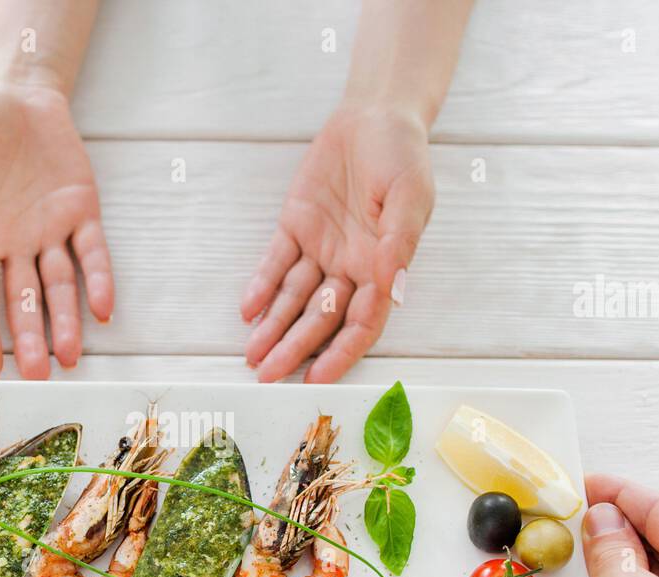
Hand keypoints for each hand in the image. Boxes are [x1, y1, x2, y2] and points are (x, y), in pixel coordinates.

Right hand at [0, 83, 113, 379]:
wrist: (13, 92)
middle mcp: (15, 245)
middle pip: (23, 302)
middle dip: (30, 339)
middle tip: (37, 375)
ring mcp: (51, 231)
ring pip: (60, 286)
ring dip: (66, 321)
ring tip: (70, 357)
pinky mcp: (82, 211)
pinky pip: (93, 252)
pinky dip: (98, 279)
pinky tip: (103, 308)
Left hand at [241, 106, 433, 382]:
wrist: (376, 115)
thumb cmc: (403, 156)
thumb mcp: (410, 196)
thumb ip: (399, 243)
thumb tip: (393, 288)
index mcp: (383, 267)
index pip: (361, 324)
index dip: (340, 353)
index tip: (317, 379)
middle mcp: (350, 267)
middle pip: (320, 319)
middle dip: (294, 349)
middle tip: (268, 375)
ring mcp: (321, 249)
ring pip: (294, 299)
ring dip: (273, 327)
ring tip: (252, 355)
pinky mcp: (296, 227)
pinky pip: (276, 264)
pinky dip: (262, 286)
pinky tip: (248, 310)